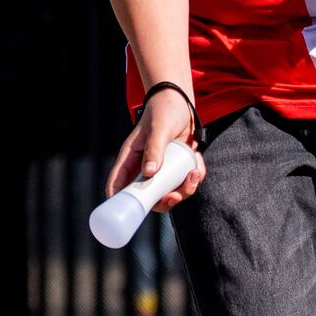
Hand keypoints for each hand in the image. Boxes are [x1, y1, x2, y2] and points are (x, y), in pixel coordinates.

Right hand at [105, 90, 205, 211]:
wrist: (180, 103)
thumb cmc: (163, 111)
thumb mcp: (158, 128)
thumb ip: (154, 149)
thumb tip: (149, 173)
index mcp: (130, 160)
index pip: (118, 186)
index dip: (121, 202)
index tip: (133, 212)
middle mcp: (143, 169)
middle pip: (147, 198)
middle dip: (164, 201)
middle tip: (176, 195)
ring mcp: (160, 171)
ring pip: (168, 194)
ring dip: (184, 190)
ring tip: (194, 173)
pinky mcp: (175, 169)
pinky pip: (183, 183)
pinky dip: (193, 179)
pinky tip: (198, 164)